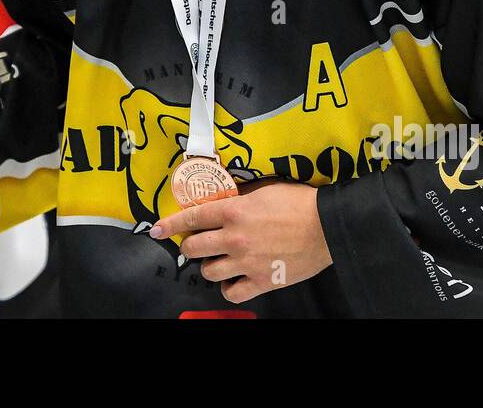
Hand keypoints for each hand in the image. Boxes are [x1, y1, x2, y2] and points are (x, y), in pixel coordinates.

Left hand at [150, 180, 332, 304]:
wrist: (327, 225)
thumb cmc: (298, 202)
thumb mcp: (263, 189)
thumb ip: (239, 197)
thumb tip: (221, 201)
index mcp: (233, 211)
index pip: (191, 218)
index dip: (170, 224)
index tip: (156, 229)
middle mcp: (234, 238)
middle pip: (194, 248)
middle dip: (191, 246)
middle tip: (198, 244)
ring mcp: (246, 263)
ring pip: (209, 272)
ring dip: (210, 266)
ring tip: (219, 261)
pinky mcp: (262, 281)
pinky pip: (232, 293)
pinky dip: (229, 288)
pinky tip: (235, 280)